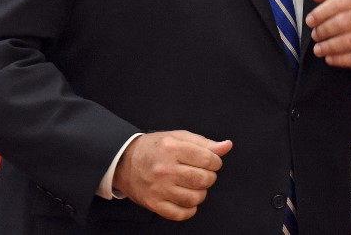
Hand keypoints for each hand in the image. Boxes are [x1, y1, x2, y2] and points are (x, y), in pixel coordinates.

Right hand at [112, 131, 231, 220]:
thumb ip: (204, 143)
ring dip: (200, 193)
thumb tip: (226, 146)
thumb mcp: (179, 137)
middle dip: (209, 177)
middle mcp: (165, 169)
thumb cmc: (155, 148)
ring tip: (194, 186)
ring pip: (194, 198)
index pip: (208, 159)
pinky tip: (187, 200)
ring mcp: (158, 188)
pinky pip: (180, 214)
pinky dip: (189, 209)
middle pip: (203, 180)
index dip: (215, 162)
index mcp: (172, 148)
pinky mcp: (153, 203)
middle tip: (202, 174)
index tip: (211, 162)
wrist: (124, 161)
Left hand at [305, 0, 350, 70]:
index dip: (321, 12)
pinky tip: (330, 59)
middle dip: (324, 30)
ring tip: (318, 49)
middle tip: (315, 36)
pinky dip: (340, 59)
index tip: (309, 21)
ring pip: (349, 41)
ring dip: (329, 46)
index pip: (340, 2)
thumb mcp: (347, 2)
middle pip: (343, 22)